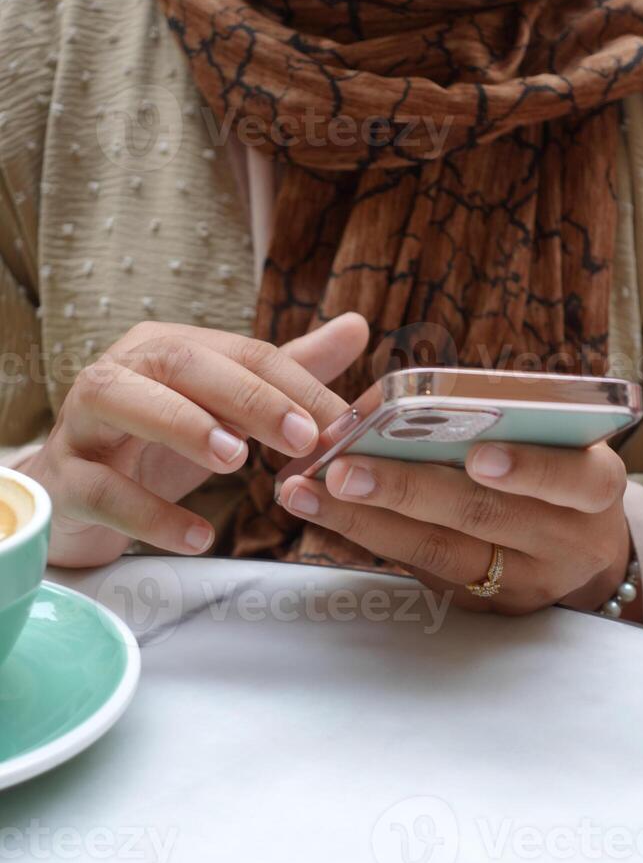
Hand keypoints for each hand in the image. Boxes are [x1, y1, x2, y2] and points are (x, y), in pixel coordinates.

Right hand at [25, 314, 368, 567]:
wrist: (76, 496)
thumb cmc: (156, 445)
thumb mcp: (224, 409)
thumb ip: (287, 372)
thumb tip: (359, 327)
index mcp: (166, 348)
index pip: (240, 351)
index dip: (294, 384)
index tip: (341, 424)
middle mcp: (121, 370)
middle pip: (182, 363)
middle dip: (248, 396)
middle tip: (301, 436)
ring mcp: (84, 421)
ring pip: (124, 401)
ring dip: (185, 426)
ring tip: (238, 461)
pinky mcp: (64, 477)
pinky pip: (102, 489)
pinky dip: (151, 515)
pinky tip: (201, 536)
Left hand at [278, 440, 633, 616]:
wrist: (576, 550)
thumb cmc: (551, 471)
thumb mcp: (550, 442)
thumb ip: (496, 421)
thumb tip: (388, 401)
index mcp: (592, 485)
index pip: (573, 479)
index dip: (527, 469)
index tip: (477, 457)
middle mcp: (565, 541)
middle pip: (483, 516)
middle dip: (406, 489)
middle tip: (343, 468)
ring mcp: (523, 583)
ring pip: (438, 552)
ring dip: (363, 518)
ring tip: (306, 490)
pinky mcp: (484, 607)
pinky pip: (419, 570)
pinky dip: (367, 536)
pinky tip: (323, 512)